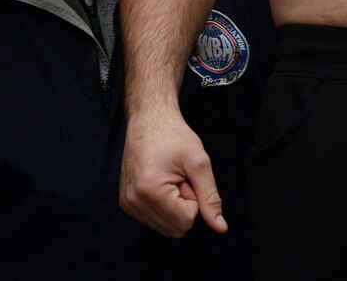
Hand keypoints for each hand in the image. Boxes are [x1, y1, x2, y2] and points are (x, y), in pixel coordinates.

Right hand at [121, 108, 226, 237]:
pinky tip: (161, 181)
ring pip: (165, 226)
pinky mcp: (126, 202)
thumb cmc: (173, 135)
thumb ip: (210, 197)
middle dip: (184, 204)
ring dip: (174, 205)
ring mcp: (128, 203)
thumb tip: (220, 227)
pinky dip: (163, 205)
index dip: (194, 199)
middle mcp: (134, 201)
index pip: (186, 221)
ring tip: (170, 178)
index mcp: (150, 191)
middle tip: (179, 178)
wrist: (149, 119)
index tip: (185, 177)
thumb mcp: (199, 163)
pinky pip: (154, 219)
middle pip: (175, 228)